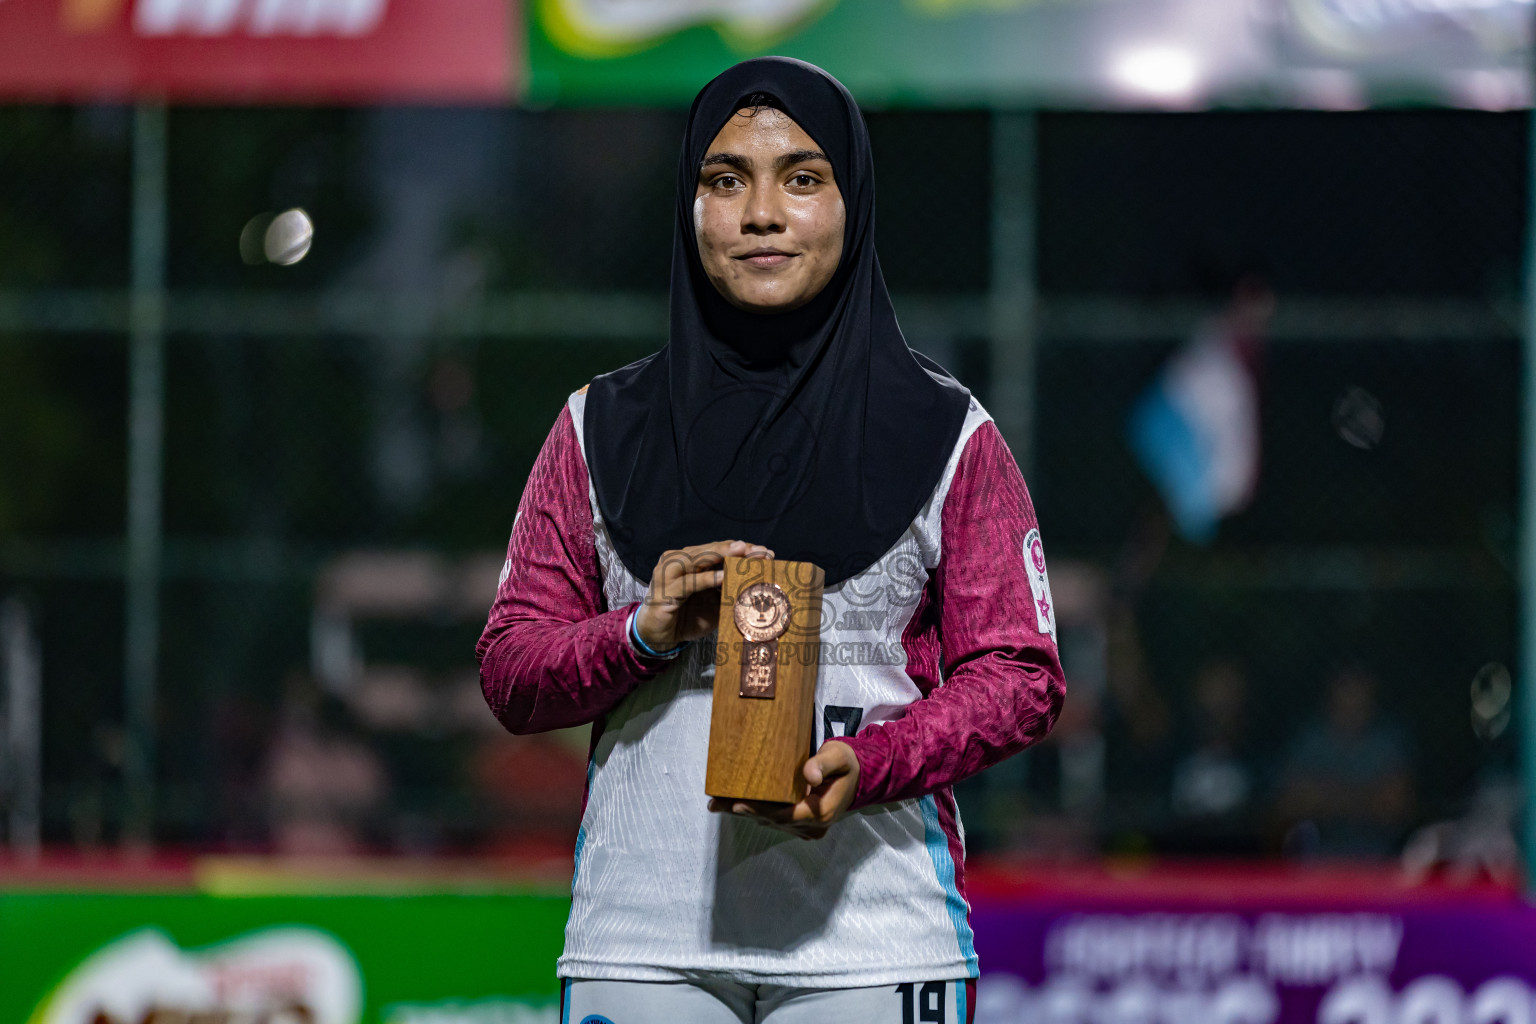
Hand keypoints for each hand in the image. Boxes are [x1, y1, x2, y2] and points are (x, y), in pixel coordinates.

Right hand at [635, 540, 771, 649]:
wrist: (659, 636)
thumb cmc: (686, 615)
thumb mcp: (713, 601)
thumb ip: (728, 588)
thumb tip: (757, 581)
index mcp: (690, 559)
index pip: (719, 549)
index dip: (742, 549)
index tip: (766, 552)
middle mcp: (678, 561)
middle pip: (711, 550)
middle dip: (737, 550)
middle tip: (760, 552)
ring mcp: (669, 573)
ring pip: (698, 559)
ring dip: (722, 556)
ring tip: (743, 553)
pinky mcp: (666, 591)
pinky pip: (689, 583)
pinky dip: (706, 579)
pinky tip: (723, 577)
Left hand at [708, 740, 860, 839]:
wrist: (857, 777)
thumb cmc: (845, 764)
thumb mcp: (838, 757)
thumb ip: (823, 764)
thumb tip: (810, 775)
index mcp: (821, 813)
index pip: (784, 815)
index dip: (759, 811)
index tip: (737, 804)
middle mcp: (813, 827)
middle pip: (772, 821)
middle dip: (743, 812)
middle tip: (716, 804)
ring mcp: (806, 829)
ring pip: (771, 822)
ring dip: (746, 813)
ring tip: (718, 803)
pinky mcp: (800, 826)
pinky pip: (774, 820)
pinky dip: (756, 812)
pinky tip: (735, 804)